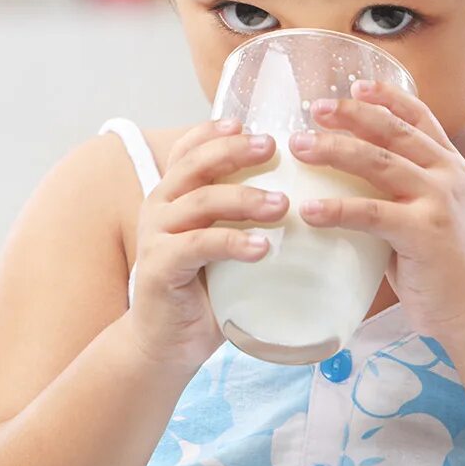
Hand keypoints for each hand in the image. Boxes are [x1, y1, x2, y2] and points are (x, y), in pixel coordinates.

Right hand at [126, 118, 288, 374]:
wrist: (168, 343)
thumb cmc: (205, 290)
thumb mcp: (222, 243)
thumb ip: (244, 218)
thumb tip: (308, 194)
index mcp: (173, 194)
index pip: (189, 148)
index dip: (216, 131)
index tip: (251, 122)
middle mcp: (160, 206)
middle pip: (195, 164)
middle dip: (235, 150)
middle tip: (275, 148)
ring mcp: (156, 235)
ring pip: (201, 201)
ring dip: (244, 197)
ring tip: (283, 204)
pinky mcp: (160, 267)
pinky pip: (198, 245)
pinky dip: (232, 242)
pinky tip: (262, 247)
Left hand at [288, 79, 464, 340]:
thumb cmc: (435, 258)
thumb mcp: (425, 207)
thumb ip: (397, 183)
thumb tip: (341, 161)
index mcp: (449, 163)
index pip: (418, 116)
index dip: (386, 96)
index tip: (352, 85)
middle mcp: (448, 174)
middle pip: (392, 131)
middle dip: (350, 115)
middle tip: (312, 108)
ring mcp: (439, 201)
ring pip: (379, 163)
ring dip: (334, 150)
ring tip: (299, 147)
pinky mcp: (425, 233)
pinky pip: (373, 214)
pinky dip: (337, 208)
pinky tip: (308, 208)